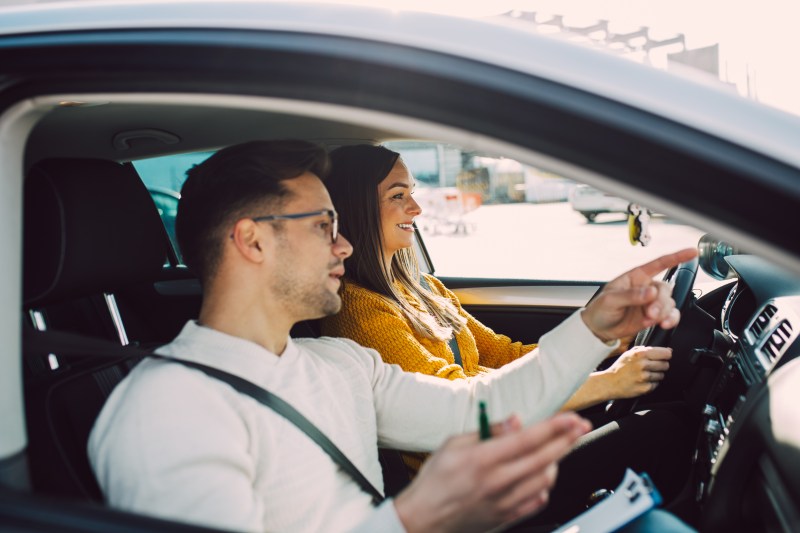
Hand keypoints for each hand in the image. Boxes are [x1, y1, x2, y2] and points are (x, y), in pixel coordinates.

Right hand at [394, 413, 590, 532]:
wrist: (424, 519)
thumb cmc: (436, 480)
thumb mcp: (454, 443)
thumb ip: (488, 431)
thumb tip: (516, 421)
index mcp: (483, 459)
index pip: (528, 439)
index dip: (555, 427)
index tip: (571, 418)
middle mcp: (497, 482)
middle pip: (544, 458)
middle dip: (568, 439)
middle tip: (581, 427)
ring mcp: (505, 503)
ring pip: (546, 480)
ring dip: (557, 461)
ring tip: (556, 449)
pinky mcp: (507, 517)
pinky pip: (538, 501)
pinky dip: (545, 485)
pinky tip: (541, 475)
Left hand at [581, 248, 697, 342]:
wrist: (599, 329)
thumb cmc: (600, 309)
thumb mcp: (610, 300)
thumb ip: (630, 295)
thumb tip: (650, 292)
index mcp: (636, 277)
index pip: (659, 264)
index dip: (676, 257)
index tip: (692, 252)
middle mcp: (647, 287)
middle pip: (665, 289)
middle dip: (660, 302)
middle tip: (650, 313)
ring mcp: (651, 302)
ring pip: (669, 303)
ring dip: (663, 313)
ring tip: (649, 320)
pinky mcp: (654, 316)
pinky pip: (671, 315)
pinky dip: (671, 320)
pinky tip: (663, 324)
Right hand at [601, 346, 671, 398]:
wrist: (609, 383)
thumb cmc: (620, 368)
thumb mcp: (629, 353)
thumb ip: (645, 349)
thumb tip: (665, 350)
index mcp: (640, 354)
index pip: (666, 353)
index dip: (666, 355)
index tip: (664, 356)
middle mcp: (643, 365)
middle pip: (666, 365)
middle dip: (661, 365)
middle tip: (651, 367)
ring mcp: (644, 377)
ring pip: (662, 375)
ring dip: (656, 375)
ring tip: (644, 374)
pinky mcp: (645, 388)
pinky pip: (656, 384)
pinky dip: (651, 383)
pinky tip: (642, 381)